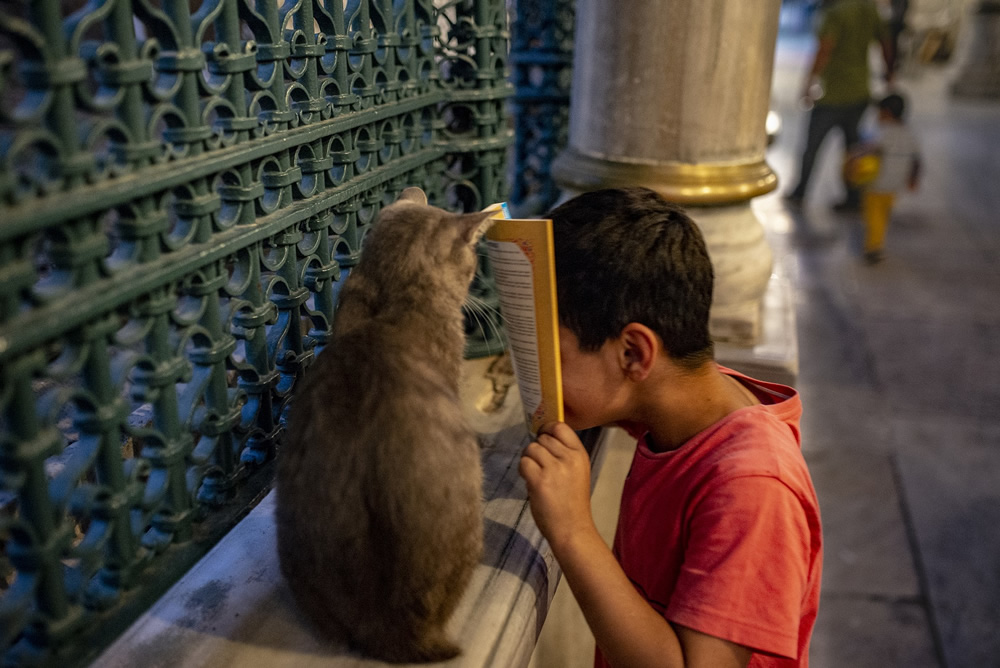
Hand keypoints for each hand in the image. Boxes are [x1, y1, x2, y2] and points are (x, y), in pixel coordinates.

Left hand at [518, 422, 594, 549]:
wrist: (572, 528)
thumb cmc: (573, 502)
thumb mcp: (577, 472)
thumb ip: (563, 455)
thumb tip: (541, 439)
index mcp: (580, 454)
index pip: (560, 427)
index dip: (547, 429)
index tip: (543, 438)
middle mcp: (568, 458)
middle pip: (542, 438)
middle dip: (537, 450)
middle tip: (540, 466)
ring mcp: (554, 468)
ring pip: (531, 449)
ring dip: (529, 460)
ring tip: (535, 475)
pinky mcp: (539, 480)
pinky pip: (524, 462)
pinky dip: (523, 470)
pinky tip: (530, 481)